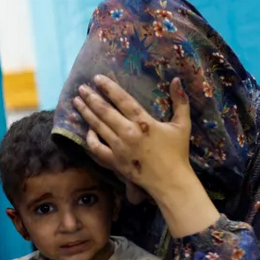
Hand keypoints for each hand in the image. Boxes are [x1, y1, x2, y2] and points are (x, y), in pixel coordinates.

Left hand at [75, 75, 219, 236]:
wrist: (171, 181)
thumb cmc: (177, 153)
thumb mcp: (182, 125)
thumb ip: (180, 101)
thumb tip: (176, 79)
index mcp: (143, 122)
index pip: (122, 100)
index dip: (108, 87)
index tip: (97, 78)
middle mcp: (128, 133)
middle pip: (104, 111)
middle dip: (91, 97)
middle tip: (81, 88)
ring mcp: (119, 148)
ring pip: (98, 126)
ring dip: (86, 112)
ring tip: (77, 102)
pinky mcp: (115, 162)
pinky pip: (97, 148)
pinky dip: (90, 138)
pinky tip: (88, 130)